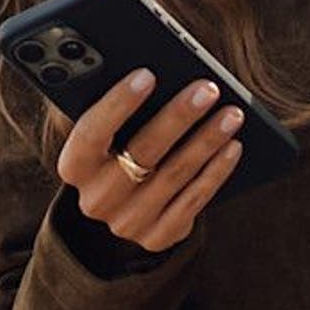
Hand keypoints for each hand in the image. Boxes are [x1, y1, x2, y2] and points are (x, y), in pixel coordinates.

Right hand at [54, 69, 245, 254]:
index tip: (148, 74)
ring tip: (232, 114)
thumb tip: (159, 73)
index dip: (118, 104)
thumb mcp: (110, 133)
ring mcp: (127, 222)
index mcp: (75, 167)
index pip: (92, 132)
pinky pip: (193, 201)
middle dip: (178, 117)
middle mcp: (97, 199)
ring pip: (174, 175)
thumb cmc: (121, 149)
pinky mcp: (157, 237)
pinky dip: (216, 171)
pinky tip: (234, 146)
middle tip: (208, 89)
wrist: (126, 207)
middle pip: (142, 152)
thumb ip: (120, 109)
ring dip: (207, 141)